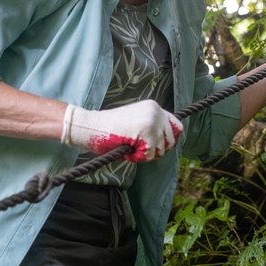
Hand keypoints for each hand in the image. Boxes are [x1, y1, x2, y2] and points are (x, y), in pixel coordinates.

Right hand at [61, 99, 181, 159]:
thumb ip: (152, 129)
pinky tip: (125, 149)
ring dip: (145, 155)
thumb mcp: (135, 124)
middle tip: (138, 149)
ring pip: (161, 150)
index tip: (155, 146)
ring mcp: (152, 120)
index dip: (167, 140)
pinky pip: (149, 155)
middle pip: (172, 141)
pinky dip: (137, 158)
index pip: (176, 126)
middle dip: (157, 150)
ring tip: (128, 147)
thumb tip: (169, 143)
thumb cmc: (107, 130)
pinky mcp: (146, 131)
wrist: (88, 126)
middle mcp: (156, 111)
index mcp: (153, 107)